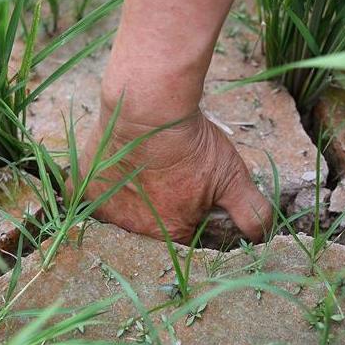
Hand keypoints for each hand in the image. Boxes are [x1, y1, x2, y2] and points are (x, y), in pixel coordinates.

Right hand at [75, 100, 272, 243]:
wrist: (149, 108)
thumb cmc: (191, 143)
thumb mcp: (233, 177)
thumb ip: (251, 212)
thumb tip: (262, 236)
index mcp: (169, 233)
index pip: (183, 237)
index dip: (190, 214)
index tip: (190, 191)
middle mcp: (133, 230)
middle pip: (149, 227)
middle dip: (159, 207)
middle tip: (165, 176)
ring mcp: (104, 209)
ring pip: (118, 213)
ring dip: (130, 198)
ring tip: (142, 171)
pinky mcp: (83, 186)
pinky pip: (87, 197)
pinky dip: (98, 188)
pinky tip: (112, 171)